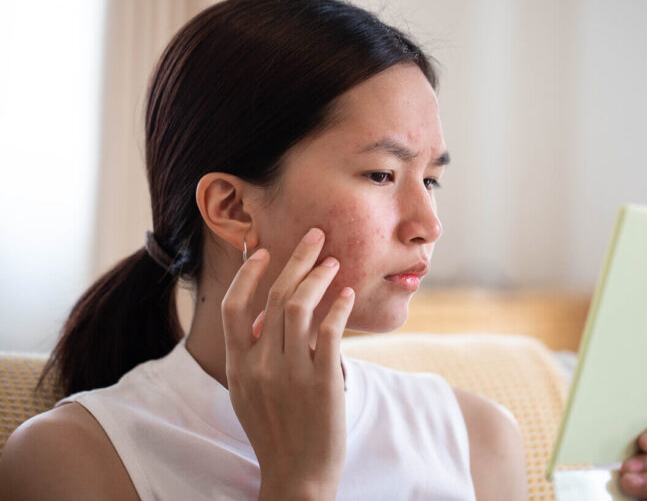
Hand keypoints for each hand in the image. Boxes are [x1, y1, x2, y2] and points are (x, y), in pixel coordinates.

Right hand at [220, 227, 354, 496]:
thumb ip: (252, 356)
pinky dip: (338, 307)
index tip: (264, 250)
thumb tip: (263, 317)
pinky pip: (329, 332)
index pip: (233, 307)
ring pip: (301, 307)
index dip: (248, 274)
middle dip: (297, 259)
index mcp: (238, 366)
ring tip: (334, 262)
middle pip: (276, 297)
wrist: (297, 476)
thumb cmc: (276, 432)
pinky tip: (347, 295)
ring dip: (319, 277)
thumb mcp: (249, 394)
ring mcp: (290, 373)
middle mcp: (260, 365)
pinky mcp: (321, 382)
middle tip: (316, 237)